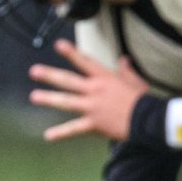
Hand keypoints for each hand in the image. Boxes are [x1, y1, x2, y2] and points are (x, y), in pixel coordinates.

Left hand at [28, 39, 148, 142]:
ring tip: (34, 97)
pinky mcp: (93, 123)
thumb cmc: (143, 100)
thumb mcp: (136, 81)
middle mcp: (94, 90)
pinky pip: (73, 129)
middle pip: (68, 80)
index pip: (84, 62)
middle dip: (50, 75)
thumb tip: (124, 59)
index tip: (58, 45)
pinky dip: (61, 133)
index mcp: (104, 78)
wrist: (147, 119)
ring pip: (66, 101)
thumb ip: (127, 70)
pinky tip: (48, 135)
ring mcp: (91, 107)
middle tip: (34, 71)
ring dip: (49, 98)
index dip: (71, 52)